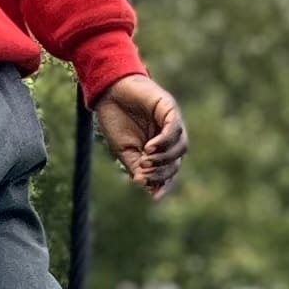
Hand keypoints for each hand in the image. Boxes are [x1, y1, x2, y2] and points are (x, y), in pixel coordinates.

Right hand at [93, 73, 187, 198]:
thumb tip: (144, 185)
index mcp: (159, 149)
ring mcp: (172, 123)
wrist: (108, 92)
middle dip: (161, 172)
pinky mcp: (169, 108)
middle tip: (143, 171)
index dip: (164, 184)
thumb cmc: (115, 119)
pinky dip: (164, 141)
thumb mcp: (124, 150)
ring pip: (181, 148)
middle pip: (176, 162)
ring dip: (164, 158)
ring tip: (145, 159)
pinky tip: (150, 147)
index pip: (169, 171)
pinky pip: (174, 129)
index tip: (154, 197)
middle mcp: (170, 138)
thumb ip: (136, 167)